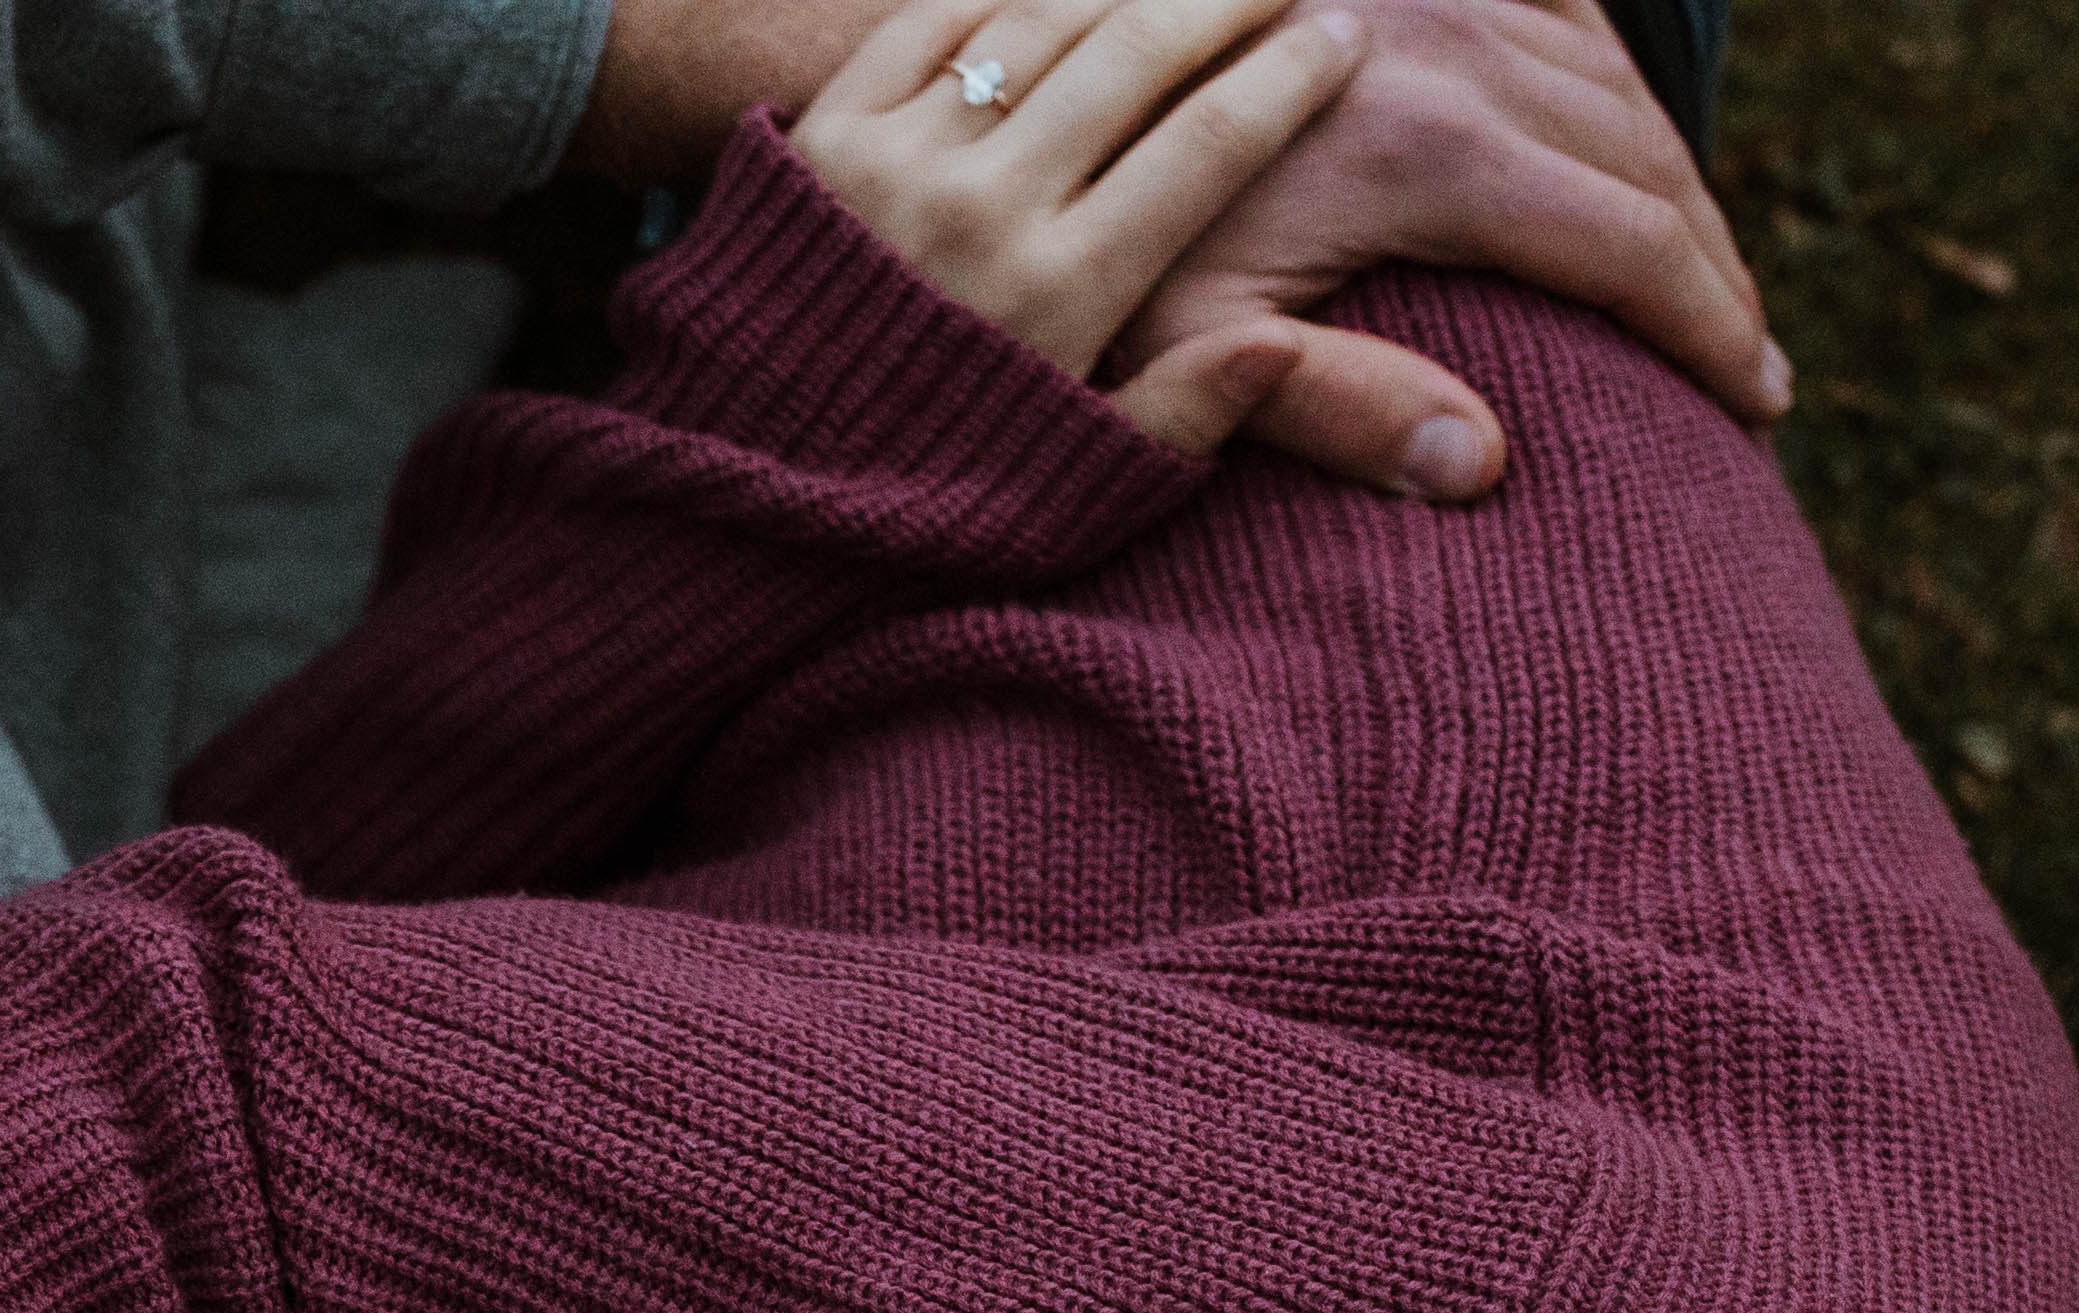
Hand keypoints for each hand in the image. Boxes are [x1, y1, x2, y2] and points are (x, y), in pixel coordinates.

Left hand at [791, 0, 1375, 452]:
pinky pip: (929, 25)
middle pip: (1135, 57)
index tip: (1338, 38)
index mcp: (1063, 291)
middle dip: (1222, 1)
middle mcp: (985, 207)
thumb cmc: (924, 498)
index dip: (1286, 78)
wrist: (740, 493)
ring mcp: (897, 158)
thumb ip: (1181, 414)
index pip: (1208, 147)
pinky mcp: (822, 132)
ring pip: (1038, 24)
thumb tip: (1278, 341)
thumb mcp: (1066, 483)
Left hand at [1112, 0, 1785, 489]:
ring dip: (1673, 177)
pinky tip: (1626, 145)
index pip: (1630, 248)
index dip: (1710, 333)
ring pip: (1612, 76)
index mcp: (1430, 143)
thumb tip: (1483, 470)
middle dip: (1713, 269)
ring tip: (1703, 279)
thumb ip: (1330, 404)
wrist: (1035, 60)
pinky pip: (1558, 6)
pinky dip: (1608, 77)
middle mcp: (1456, 36)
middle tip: (1753, 366)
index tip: (1757, 411)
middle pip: (1645, 160)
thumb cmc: (1089, 233)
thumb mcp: (1185, 340)